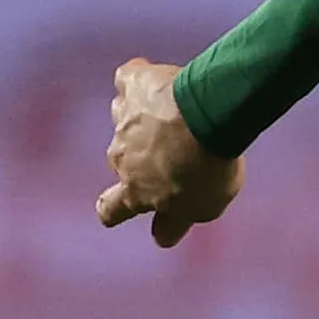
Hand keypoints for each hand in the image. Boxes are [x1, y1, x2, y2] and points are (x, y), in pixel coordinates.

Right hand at [96, 57, 242, 245]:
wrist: (208, 117)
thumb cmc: (207, 168)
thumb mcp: (200, 208)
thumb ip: (176, 222)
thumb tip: (161, 239)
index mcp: (135, 190)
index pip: (111, 207)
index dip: (111, 210)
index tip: (111, 211)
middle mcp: (120, 155)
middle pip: (122, 159)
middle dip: (143, 157)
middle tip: (175, 151)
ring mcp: (124, 118)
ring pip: (125, 120)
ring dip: (144, 120)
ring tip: (175, 116)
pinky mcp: (133, 84)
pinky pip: (128, 79)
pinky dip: (138, 80)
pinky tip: (154, 78)